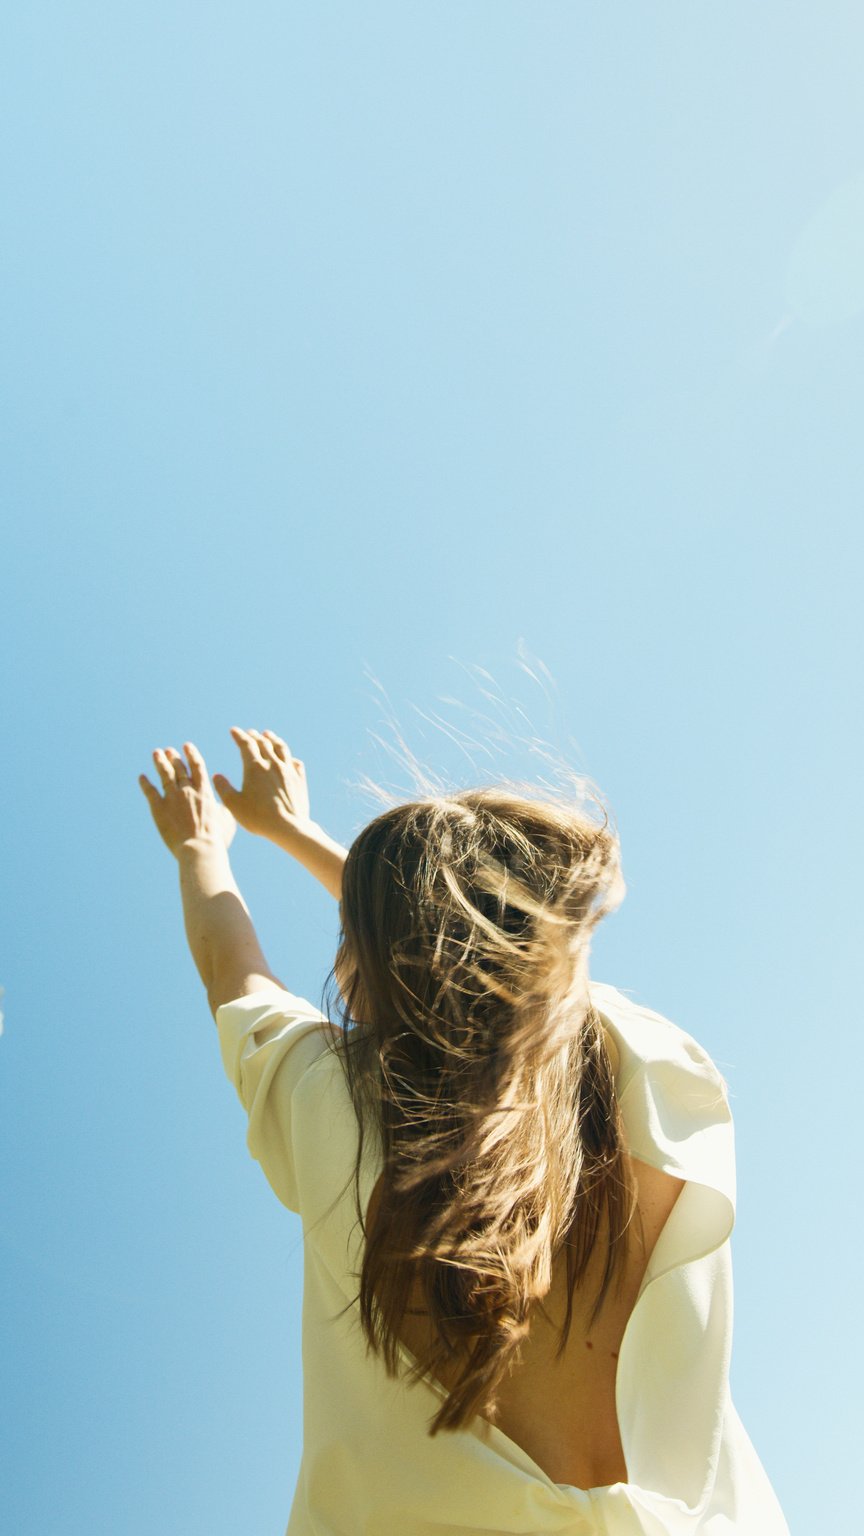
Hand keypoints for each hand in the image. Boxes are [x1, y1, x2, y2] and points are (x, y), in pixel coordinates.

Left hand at [139, 742, 236, 858]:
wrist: (199, 848)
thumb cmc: (216, 838)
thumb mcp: (227, 819)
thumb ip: (222, 807)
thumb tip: (220, 803)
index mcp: (205, 791)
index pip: (197, 766)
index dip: (192, 754)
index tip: (187, 746)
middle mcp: (187, 790)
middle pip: (179, 768)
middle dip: (174, 757)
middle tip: (169, 750)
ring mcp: (172, 797)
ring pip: (165, 775)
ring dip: (160, 762)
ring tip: (156, 753)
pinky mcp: (159, 808)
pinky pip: (150, 791)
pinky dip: (145, 783)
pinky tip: (142, 777)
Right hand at [211, 728, 311, 843]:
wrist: (288, 827)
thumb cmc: (258, 818)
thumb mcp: (234, 805)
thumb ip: (223, 788)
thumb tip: (216, 776)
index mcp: (255, 767)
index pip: (246, 744)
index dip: (239, 735)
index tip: (234, 730)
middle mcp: (273, 764)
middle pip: (264, 743)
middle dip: (255, 736)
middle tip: (250, 732)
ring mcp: (288, 770)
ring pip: (281, 748)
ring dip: (273, 739)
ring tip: (269, 735)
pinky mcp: (300, 780)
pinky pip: (296, 763)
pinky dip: (289, 757)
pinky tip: (289, 759)